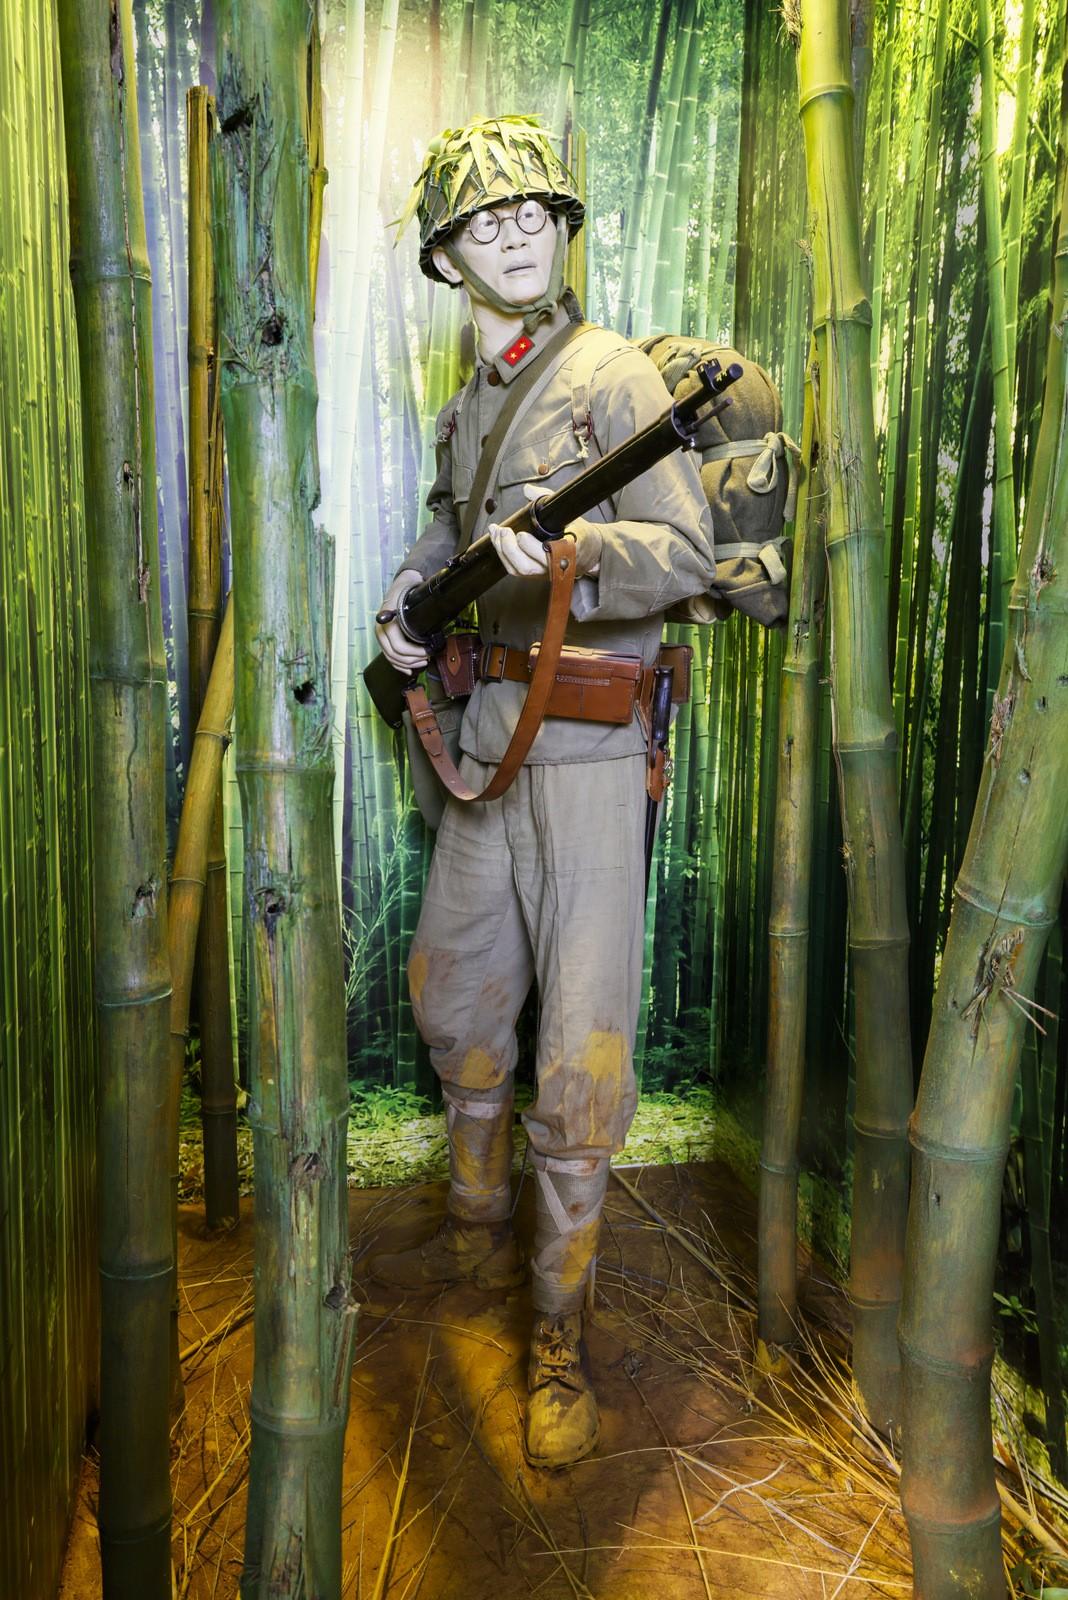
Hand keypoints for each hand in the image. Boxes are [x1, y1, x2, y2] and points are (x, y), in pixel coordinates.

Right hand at [375, 568, 428, 672]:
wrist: (400, 585)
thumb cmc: (407, 591)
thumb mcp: (413, 599)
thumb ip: (417, 614)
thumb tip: (428, 631)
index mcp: (387, 621)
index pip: (398, 646)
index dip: (414, 653)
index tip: (427, 651)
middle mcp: (380, 630)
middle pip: (394, 655)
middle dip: (413, 660)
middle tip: (427, 657)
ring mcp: (380, 635)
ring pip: (391, 658)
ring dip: (407, 664)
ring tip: (422, 662)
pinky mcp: (383, 639)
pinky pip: (389, 656)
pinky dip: (399, 665)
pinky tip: (408, 670)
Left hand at [489, 487, 603, 579]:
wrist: (587, 551)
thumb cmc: (578, 531)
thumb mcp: (567, 511)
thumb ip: (546, 498)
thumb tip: (527, 490)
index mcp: (567, 551)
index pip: (547, 556)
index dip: (531, 548)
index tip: (521, 534)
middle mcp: (553, 566)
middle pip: (526, 566)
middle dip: (510, 548)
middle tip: (504, 530)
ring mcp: (543, 572)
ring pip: (518, 569)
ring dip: (503, 550)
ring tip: (497, 530)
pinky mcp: (534, 573)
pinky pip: (514, 569)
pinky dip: (502, 554)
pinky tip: (497, 538)